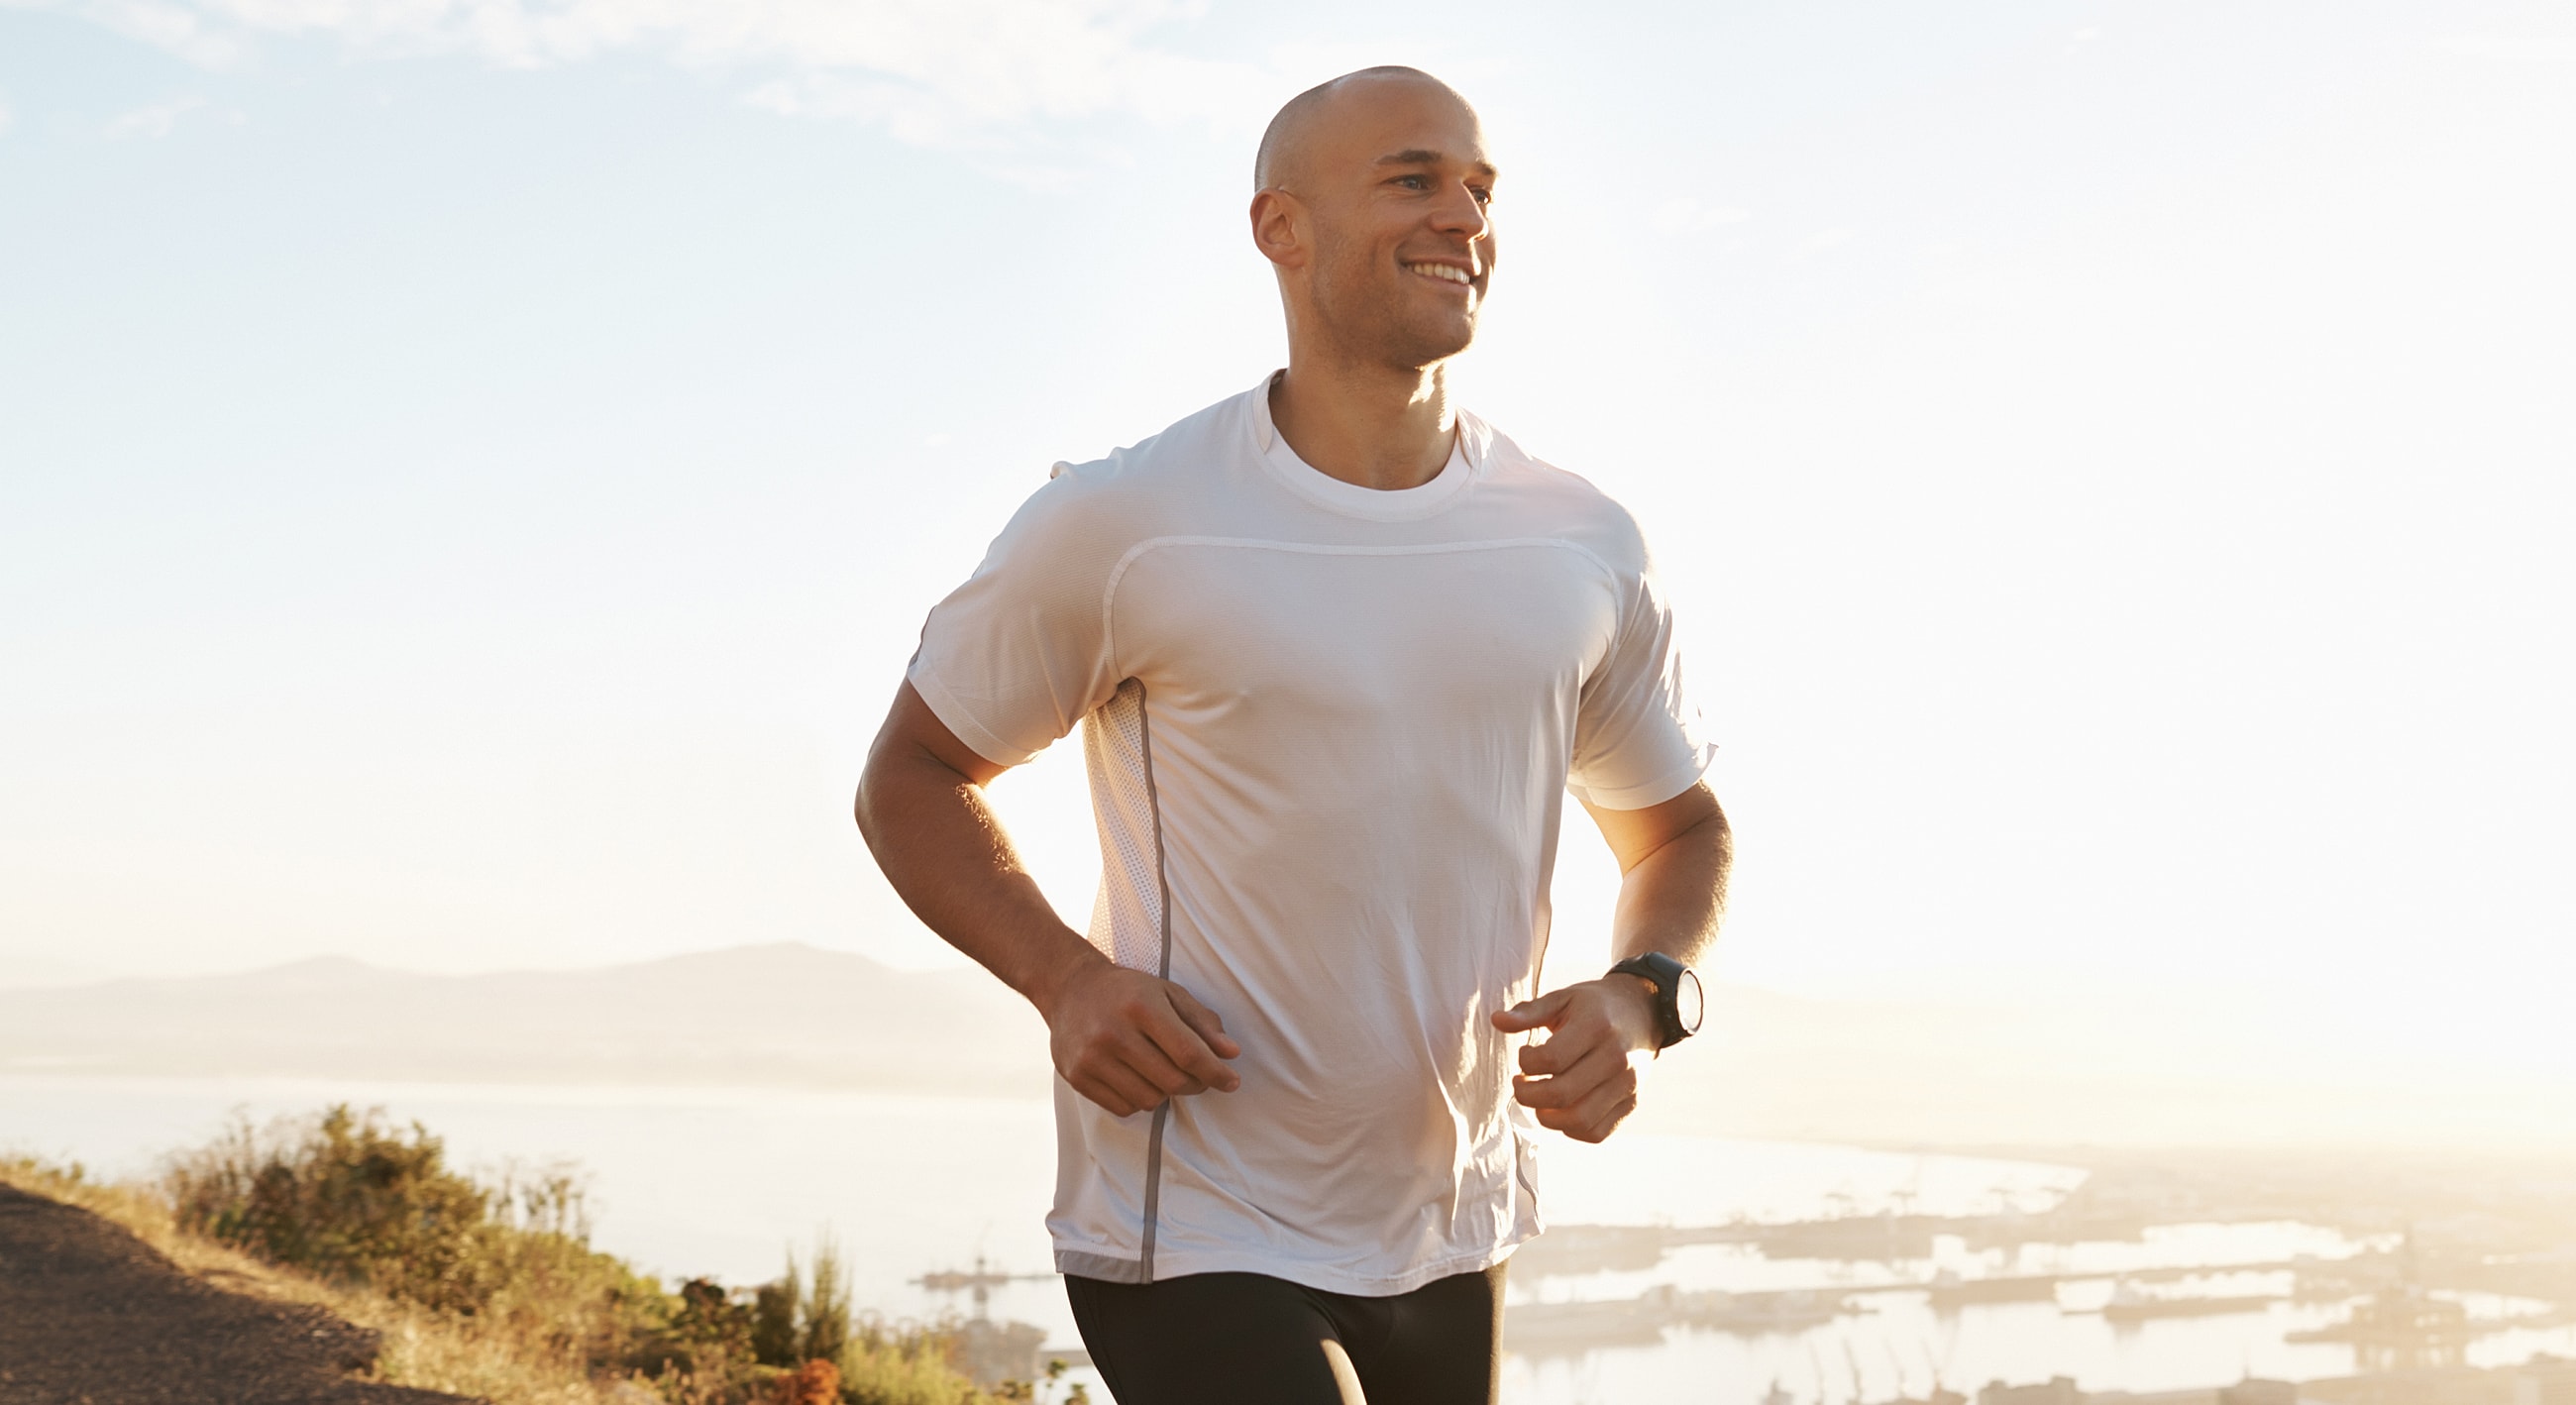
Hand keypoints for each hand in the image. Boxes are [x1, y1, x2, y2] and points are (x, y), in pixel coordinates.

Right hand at [1042, 959, 1241, 1116]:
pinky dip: (1139, 1100)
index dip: (1215, 1072)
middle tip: (1199, 1077)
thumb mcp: (1169, 994)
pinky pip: (1123, 1108)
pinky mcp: (1077, 1077)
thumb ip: (1202, 1023)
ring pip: (1149, 1100)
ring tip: (1163, 1073)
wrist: (1070, 989)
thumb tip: (1231, 1054)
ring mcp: (1091, 1058)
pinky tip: (1138, 1079)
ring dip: (1166, 1093)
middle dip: (1195, 1084)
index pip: (1188, 1053)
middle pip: (1172, 1081)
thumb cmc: (1128, 992)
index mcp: (1141, 1007)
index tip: (1231, 1081)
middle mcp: (1113, 1033)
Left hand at [1490, 976, 1659, 1142]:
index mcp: (1597, 1026)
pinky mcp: (1632, 1103)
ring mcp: (1627, 1084)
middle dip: (1527, 1095)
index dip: (1526, 1062)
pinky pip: (1595, 1132)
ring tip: (1539, 1100)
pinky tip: (1561, 1109)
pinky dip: (1570, 1128)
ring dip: (1546, 1117)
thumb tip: (1496, 1021)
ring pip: (1579, 1120)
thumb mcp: (1562, 999)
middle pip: (1561, 1095)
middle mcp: (1617, 1058)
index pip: (1551, 1059)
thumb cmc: (1594, 1006)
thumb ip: (1529, 1012)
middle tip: (1521, 1083)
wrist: (1644, 1013)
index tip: (1524, 1056)